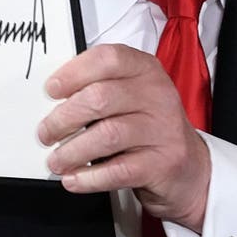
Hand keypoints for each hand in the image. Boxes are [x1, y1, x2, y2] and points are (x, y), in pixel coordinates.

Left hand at [38, 44, 210, 231]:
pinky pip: (118, 170)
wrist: (189, 169)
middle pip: (100, 98)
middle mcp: (157, 95)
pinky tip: (74, 178)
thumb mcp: (131, 97)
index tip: (52, 90)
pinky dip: (89, 177)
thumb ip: (99, 88)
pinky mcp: (163, 163)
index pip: (107, 59)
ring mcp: (163, 129)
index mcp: (145, 70)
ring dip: (72, 150)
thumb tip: (53, 99)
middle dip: (64, 118)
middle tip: (46, 133)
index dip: (74, 73)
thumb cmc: (148, 128)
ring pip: (107, 135)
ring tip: (56, 160)